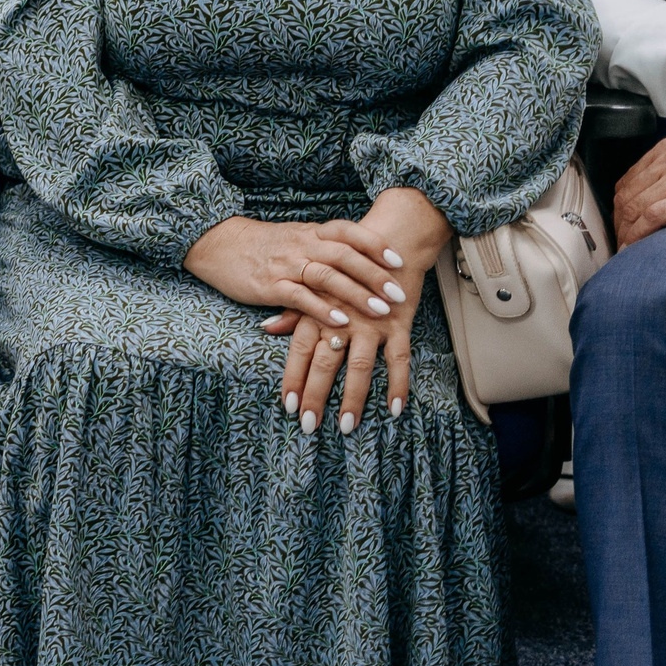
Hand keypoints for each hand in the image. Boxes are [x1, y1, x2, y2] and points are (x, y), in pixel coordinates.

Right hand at [184, 211, 416, 334]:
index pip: (348, 232)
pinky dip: (322, 310)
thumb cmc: (262, 245)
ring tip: (380, 311)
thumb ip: (325, 246)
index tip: (398, 261)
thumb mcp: (296, 237)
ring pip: (326, 276)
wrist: (218, 244)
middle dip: (374, 275)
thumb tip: (361, 256)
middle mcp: (302, 246)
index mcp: (311, 232)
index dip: (375, 245)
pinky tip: (341, 323)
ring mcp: (286, 265)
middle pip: (344, 256)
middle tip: (399, 294)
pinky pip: (300, 297)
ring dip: (356, 294)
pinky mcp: (269, 285)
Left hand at [261, 189, 449, 432]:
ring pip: (359, 366)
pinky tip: (395, 409)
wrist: (388, 238)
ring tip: (346, 426)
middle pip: (325, 363)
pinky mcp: (399, 323)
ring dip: (353, 398)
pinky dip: (398, 384)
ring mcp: (372, 322)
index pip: (300, 350)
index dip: (293, 378)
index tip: (287, 405)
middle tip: (308, 425)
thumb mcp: (315, 283)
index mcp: (318, 310)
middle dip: (316, 396)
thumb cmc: (345, 265)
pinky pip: (399, 358)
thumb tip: (266, 328)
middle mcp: (342, 318)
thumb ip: (293, 311)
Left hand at [612, 136, 665, 246]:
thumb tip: (644, 199)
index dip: (619, 205)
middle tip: (619, 239)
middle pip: (627, 194)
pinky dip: (638, 235)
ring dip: (625, 231)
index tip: (621, 222)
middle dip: (619, 221)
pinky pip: (652, 217)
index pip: (629, 179)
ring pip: (635, 206)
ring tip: (626, 247)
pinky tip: (634, 247)